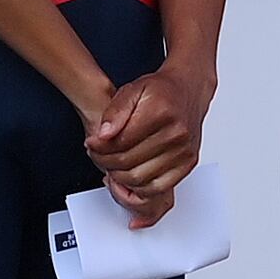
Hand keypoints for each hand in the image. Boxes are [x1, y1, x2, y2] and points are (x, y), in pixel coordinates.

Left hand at [86, 61, 209, 206]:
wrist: (188, 90)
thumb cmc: (161, 91)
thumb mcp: (132, 89)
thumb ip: (115, 112)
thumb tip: (102, 135)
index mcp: (161, 112)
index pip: (121, 143)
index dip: (99, 147)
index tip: (91, 144)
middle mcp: (176, 134)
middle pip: (129, 163)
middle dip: (105, 162)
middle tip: (97, 155)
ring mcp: (184, 151)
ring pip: (140, 180)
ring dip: (119, 177)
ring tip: (111, 165)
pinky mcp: (188, 164)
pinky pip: (158, 189)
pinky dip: (139, 188)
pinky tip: (128, 177)